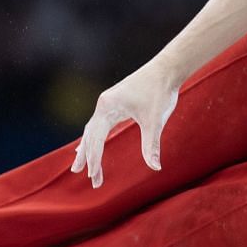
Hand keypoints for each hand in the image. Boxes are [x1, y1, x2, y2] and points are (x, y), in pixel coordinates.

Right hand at [71, 61, 180, 187]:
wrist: (166, 70)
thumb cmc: (160, 92)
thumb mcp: (155, 121)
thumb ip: (151, 145)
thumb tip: (155, 167)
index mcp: (107, 107)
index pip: (95, 139)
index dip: (94, 159)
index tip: (93, 177)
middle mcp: (103, 104)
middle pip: (90, 135)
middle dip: (87, 156)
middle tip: (81, 176)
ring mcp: (108, 103)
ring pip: (92, 129)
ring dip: (88, 147)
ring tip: (79, 165)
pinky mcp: (115, 103)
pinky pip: (100, 123)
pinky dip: (94, 136)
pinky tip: (91, 144)